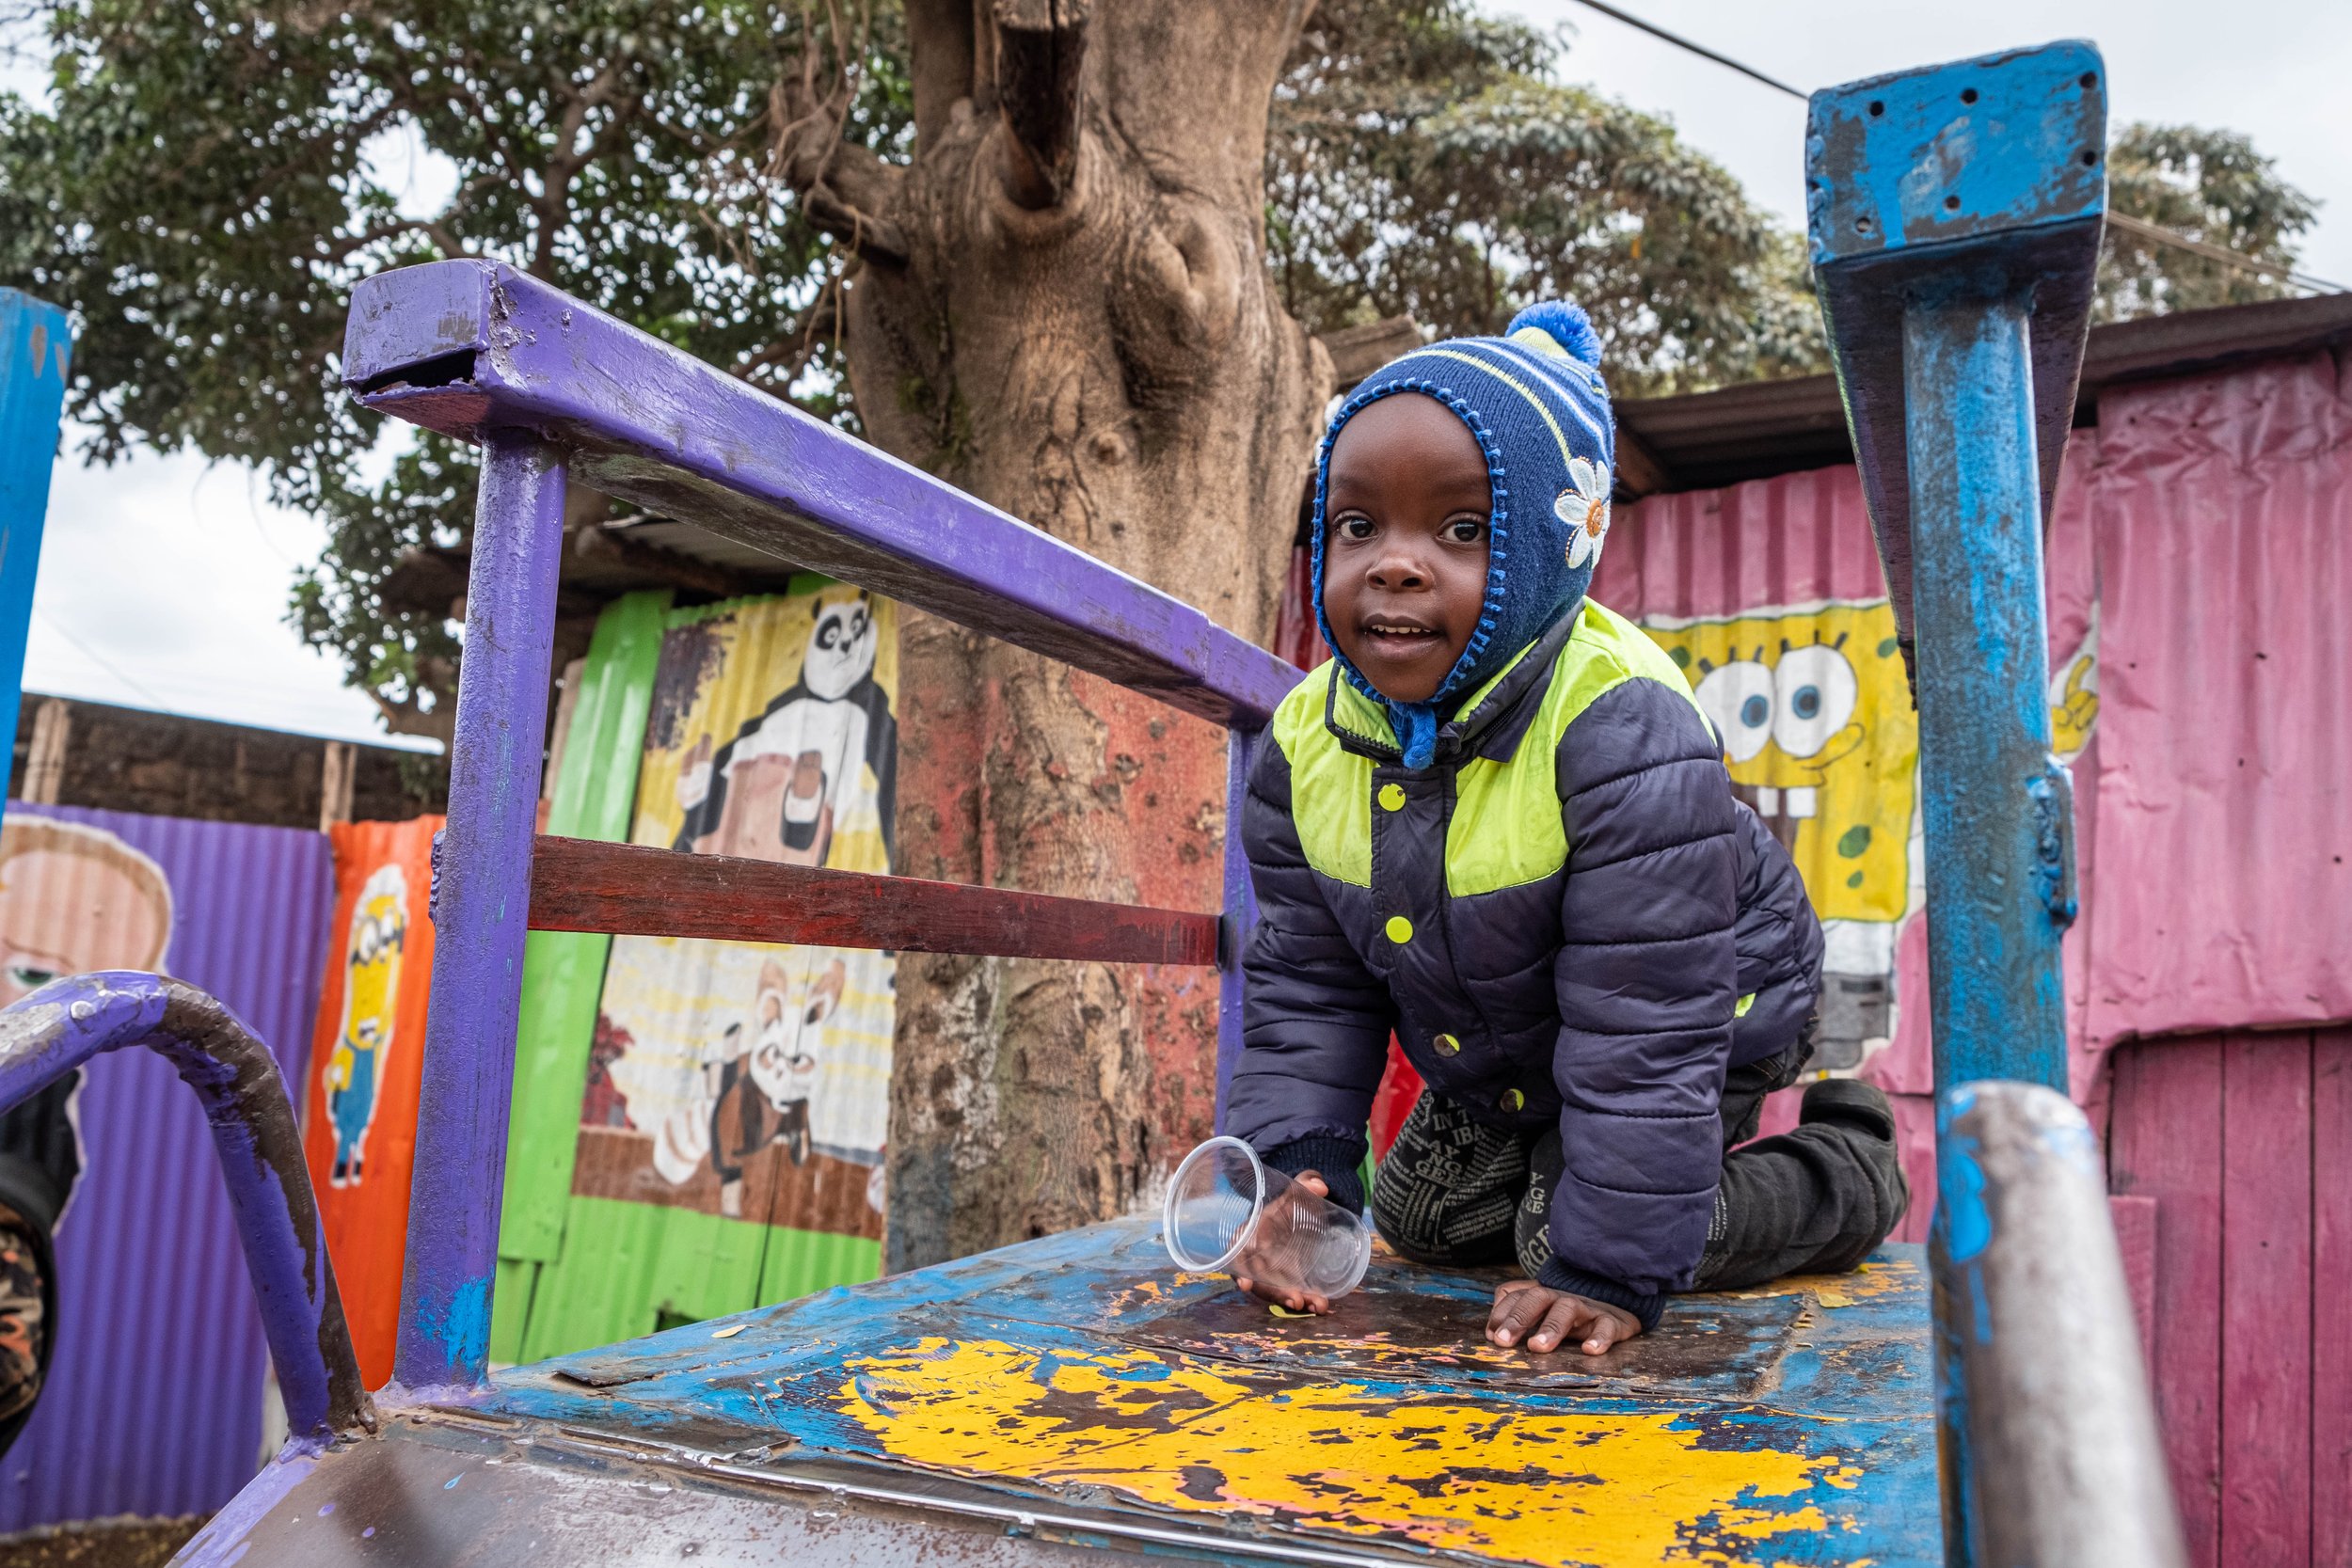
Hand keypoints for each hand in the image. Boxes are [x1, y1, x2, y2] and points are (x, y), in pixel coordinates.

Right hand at [1231, 1171, 1335, 1314]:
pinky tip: (1321, 1305)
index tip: (1246, 1284)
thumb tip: (1320, 1186)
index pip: (1237, 1251)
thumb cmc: (1288, 1200)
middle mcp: (1257, 1255)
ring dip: (1294, 1300)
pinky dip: (1306, 1300)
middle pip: (1260, 1279)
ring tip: (1316, 1305)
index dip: (1239, 1270)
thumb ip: (1306, 1181)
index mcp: (1250, 1231)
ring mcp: (1273, 1268)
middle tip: (1297, 1300)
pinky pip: (1292, 1291)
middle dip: (1276, 1293)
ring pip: (1277, 1290)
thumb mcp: (1294, 1188)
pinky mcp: (1288, 1276)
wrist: (1300, 1209)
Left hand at [1487, 1278, 1641, 1354]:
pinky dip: (1599, 1337)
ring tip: (1537, 1346)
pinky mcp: (1611, 1322)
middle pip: (1538, 1297)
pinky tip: (1589, 1351)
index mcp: (1543, 1296)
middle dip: (1518, 1318)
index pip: (1517, 1295)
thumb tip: (1491, 1332)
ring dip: (1551, 1327)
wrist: (1617, 1311)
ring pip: (1568, 1308)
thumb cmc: (1570, 1317)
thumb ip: (1515, 1315)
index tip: (1491, 1335)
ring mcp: (1586, 1309)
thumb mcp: (1542, 1314)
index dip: (1501, 1313)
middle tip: (1502, 1341)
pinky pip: (1607, 1326)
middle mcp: (1562, 1298)